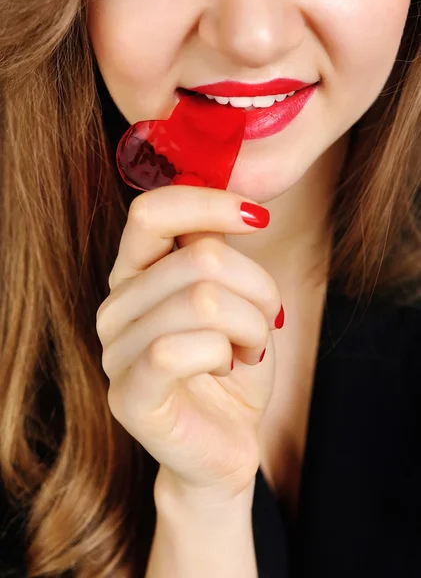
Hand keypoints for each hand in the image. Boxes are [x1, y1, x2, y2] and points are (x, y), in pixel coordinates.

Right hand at [96, 185, 281, 501]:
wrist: (226, 440)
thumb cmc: (232, 364)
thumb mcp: (233, 297)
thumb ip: (217, 252)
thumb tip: (232, 202)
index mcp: (135, 275)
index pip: (151, 212)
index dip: (209, 203)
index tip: (259, 218)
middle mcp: (115, 307)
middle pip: (200, 259)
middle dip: (257, 287)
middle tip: (267, 319)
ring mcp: (115, 351)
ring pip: (202, 301)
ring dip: (250, 325)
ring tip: (252, 349)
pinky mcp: (128, 396)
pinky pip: (181, 350)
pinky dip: (225, 354)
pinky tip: (229, 368)